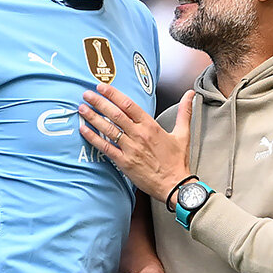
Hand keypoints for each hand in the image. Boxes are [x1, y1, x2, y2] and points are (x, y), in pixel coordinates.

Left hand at [78, 84, 194, 202]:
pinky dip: (94, 138)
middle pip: (115, 114)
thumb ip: (184, 111)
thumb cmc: (177, 161)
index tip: (102, 87)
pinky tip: (84, 130)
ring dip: (93, 117)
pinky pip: (106, 147)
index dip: (114, 94)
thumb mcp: (183, 133)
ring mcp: (130, 149)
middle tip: (86, 94)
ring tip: (82, 109)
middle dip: (99, 102)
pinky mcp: (124, 162)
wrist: (175, 185)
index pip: (129, 105)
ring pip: (108, 129)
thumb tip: (190, 94)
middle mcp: (139, 135)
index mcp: (151, 126)